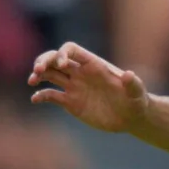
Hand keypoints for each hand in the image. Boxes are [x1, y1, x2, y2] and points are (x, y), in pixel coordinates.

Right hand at [28, 43, 146, 133]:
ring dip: (38, 75)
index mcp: (93, 65)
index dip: (63, 54)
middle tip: (37, 71)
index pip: (71, 50)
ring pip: (50, 74)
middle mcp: (81, 73)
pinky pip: (51, 95)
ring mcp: (74, 87)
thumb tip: (129, 74)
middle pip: (55, 59)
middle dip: (44, 61)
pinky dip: (41, 96)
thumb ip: (133, 84)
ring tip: (32, 81)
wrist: (130, 118)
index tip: (62, 66)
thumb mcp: (137, 93)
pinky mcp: (71, 102)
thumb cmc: (136, 102)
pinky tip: (35, 99)